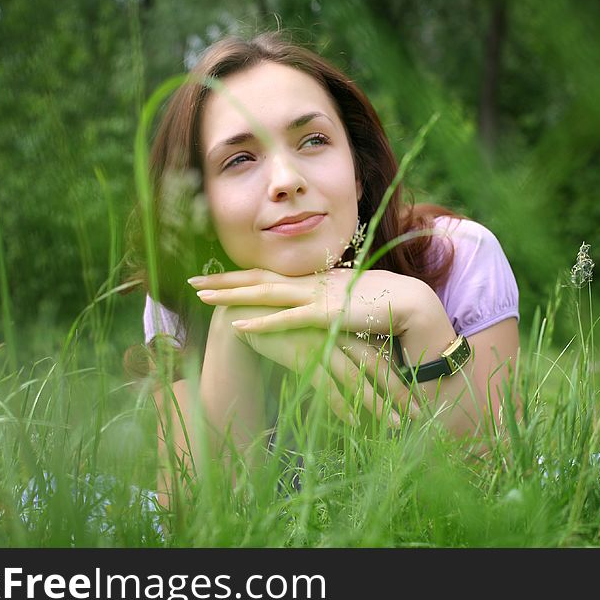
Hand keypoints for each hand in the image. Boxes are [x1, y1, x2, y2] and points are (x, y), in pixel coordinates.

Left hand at [189, 267, 431, 339]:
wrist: (409, 304)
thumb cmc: (380, 305)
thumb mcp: (344, 302)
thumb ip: (324, 304)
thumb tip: (310, 311)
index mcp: (312, 280)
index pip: (268, 275)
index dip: (238, 275)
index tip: (212, 277)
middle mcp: (309, 283)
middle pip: (257, 278)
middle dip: (222, 281)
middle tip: (190, 281)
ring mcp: (316, 297)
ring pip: (265, 293)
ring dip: (232, 295)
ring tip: (202, 298)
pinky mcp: (326, 315)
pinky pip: (287, 320)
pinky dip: (261, 322)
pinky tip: (238, 325)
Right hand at [218, 304, 417, 426]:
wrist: (249, 313)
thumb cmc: (287, 324)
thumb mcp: (319, 329)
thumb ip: (340, 343)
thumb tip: (365, 367)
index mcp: (345, 325)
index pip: (382, 353)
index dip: (400, 376)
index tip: (418, 397)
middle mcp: (338, 333)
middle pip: (376, 365)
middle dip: (399, 393)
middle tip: (419, 416)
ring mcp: (320, 343)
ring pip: (356, 377)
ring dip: (376, 403)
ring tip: (395, 425)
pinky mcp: (301, 355)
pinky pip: (326, 385)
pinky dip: (341, 405)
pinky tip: (354, 423)